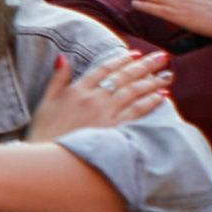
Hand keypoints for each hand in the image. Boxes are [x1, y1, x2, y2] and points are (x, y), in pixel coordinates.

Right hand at [28, 40, 174, 136]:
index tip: (135, 53)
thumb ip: (57, 78)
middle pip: (124, 76)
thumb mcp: (45, 101)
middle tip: (162, 57)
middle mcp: (94, 98)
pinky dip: (150, 102)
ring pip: (133, 91)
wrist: (48, 157)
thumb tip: (62, 56)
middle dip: (145, 65)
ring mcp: (105, 113)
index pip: (104, 68)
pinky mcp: (113, 128)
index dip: (121, 59)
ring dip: (153, 81)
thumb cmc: (43, 131)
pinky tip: (162, 96)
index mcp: (77, 89)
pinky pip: (136, 111)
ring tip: (168, 75)